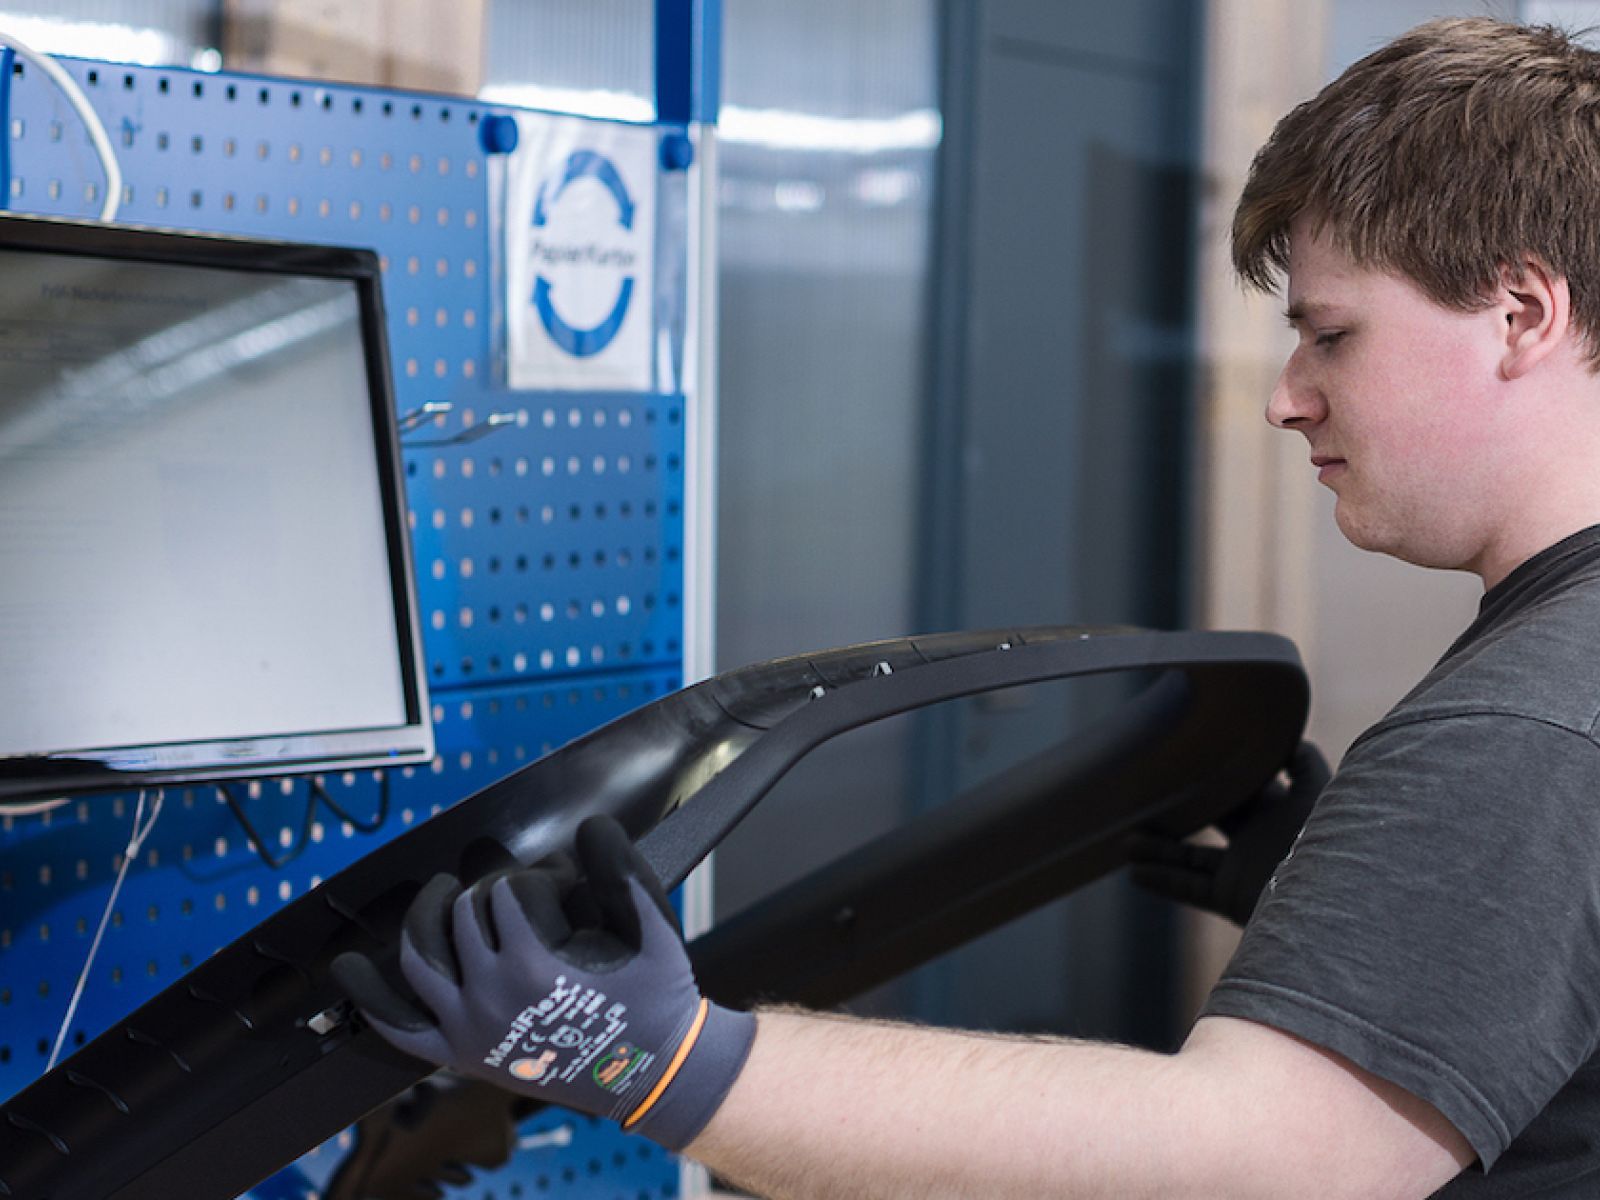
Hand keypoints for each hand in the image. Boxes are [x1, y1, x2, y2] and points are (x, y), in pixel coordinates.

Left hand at [331, 815, 755, 1149]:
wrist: (651, 1071)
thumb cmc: (653, 995)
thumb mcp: (650, 923)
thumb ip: (618, 867)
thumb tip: (589, 825)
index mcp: (534, 961)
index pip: (512, 889)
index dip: (543, 876)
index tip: (568, 885)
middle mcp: (489, 994)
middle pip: (466, 911)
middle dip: (497, 891)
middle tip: (533, 897)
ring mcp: (468, 1026)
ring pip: (419, 954)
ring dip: (425, 914)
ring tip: (441, 893)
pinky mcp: (460, 1053)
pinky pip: (400, 1027)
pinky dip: (370, 997)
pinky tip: (349, 968)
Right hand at [1126, 741, 1329, 925]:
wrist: (1337, 905)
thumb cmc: (1335, 843)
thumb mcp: (1324, 795)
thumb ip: (1305, 765)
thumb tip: (1285, 737)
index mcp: (1286, 809)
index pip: (1257, 783)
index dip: (1234, 767)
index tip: (1200, 748)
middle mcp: (1262, 838)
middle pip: (1216, 815)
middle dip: (1186, 803)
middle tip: (1151, 785)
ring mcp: (1246, 870)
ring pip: (1192, 855)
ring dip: (1159, 847)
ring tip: (1126, 841)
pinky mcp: (1235, 898)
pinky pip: (1191, 888)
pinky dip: (1162, 881)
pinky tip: (1134, 872)